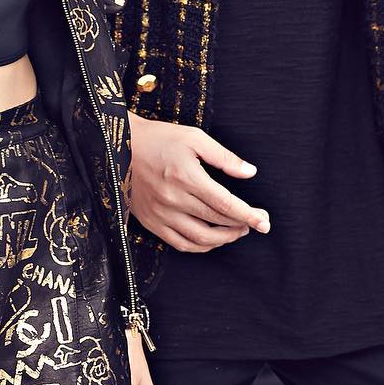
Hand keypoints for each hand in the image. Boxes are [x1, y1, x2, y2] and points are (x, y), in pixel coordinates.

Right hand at [128, 115, 268, 251]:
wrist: (119, 146)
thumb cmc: (160, 138)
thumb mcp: (194, 138)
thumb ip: (224, 157)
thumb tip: (250, 172)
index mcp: (186, 176)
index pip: (225, 203)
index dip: (248, 215)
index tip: (264, 221)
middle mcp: (173, 199)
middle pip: (216, 221)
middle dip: (242, 225)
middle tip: (257, 222)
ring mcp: (161, 214)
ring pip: (201, 239)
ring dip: (224, 239)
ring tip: (238, 230)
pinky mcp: (151, 222)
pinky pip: (181, 244)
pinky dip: (201, 246)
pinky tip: (213, 239)